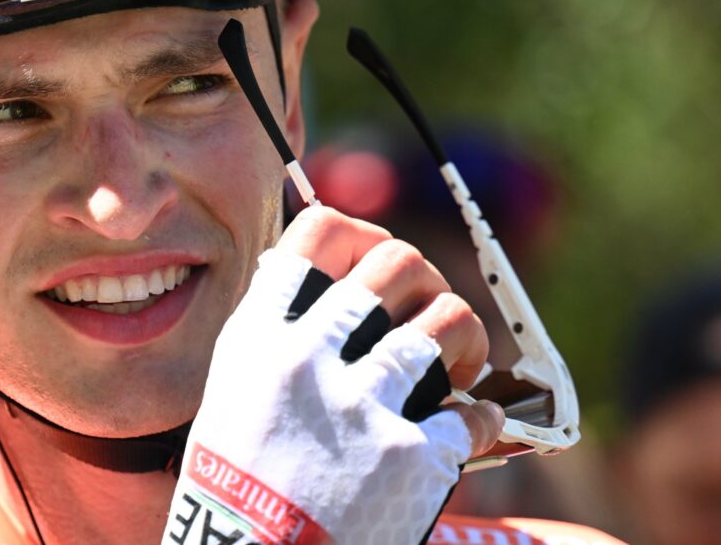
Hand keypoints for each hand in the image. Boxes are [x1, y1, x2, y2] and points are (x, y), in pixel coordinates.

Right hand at [162, 206, 504, 544]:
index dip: (362, 236)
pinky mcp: (412, 458)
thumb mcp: (236, 392)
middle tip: (427, 312)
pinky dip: (484, 420)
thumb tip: (337, 292)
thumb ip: (279, 337)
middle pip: (398, 261)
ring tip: (461, 364)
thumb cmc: (237, 487)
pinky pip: (478, 413)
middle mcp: (310, 357)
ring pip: (449, 320)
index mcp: (260, 336)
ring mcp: (363, 404)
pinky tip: (471, 429)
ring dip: (465, 339)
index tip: (376, 260)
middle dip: (426, 281)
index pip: (319, 234)